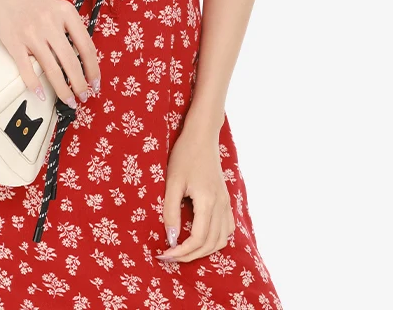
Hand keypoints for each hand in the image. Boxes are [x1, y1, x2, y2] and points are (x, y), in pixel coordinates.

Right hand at [0, 0, 101, 108]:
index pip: (86, 47)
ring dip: (62, 90)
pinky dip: (35, 85)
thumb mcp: (59, 7)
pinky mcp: (15, 43)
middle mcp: (50, 23)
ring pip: (52, 69)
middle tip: (84, 97)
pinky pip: (27, 69)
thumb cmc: (35, 0)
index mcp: (66, 12)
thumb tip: (85, 59)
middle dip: (80, 85)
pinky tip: (42, 94)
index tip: (95, 83)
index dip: (93, 69)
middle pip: (71, 62)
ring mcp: (32, 34)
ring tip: (69, 100)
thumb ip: (72, 28)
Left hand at [158, 121, 234, 261]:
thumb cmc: (184, 155)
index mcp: (208, 202)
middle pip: (211, 244)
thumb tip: (171, 238)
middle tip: (170, 256)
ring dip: (204, 250)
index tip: (165, 254)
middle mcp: (221, 205)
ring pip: (222, 239)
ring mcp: (226, 203)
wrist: (202, 136)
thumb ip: (170, 211)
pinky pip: (227, 228)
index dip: (182, 252)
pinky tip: (201, 237)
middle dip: (190, 255)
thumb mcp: (172, 182)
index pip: (198, 239)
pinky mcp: (226, 199)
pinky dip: (215, 239)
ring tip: (184, 250)